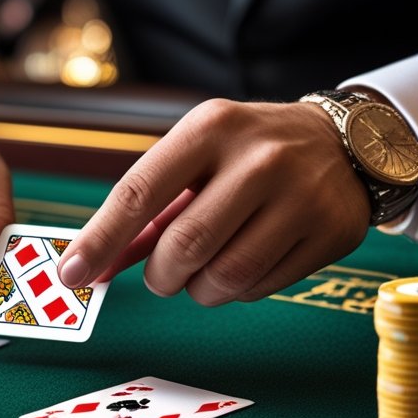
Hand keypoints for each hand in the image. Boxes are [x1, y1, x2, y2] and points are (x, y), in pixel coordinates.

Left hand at [57, 99, 370, 304]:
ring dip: (199, 289)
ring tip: (205, 269)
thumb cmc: (250, 154)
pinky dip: (238, 290)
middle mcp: (259, 158)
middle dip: (161, 275)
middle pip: (184, 245)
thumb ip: (144, 214)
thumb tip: (89, 267)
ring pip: (224, 277)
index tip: (70, 274)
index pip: (140, 192)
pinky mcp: (330, 232)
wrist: (347, 143)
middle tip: (163, 276)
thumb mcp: (197, 160)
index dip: (100, 240)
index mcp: (212, 127)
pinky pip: (261, 288)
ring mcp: (301, 196)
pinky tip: (247, 263)